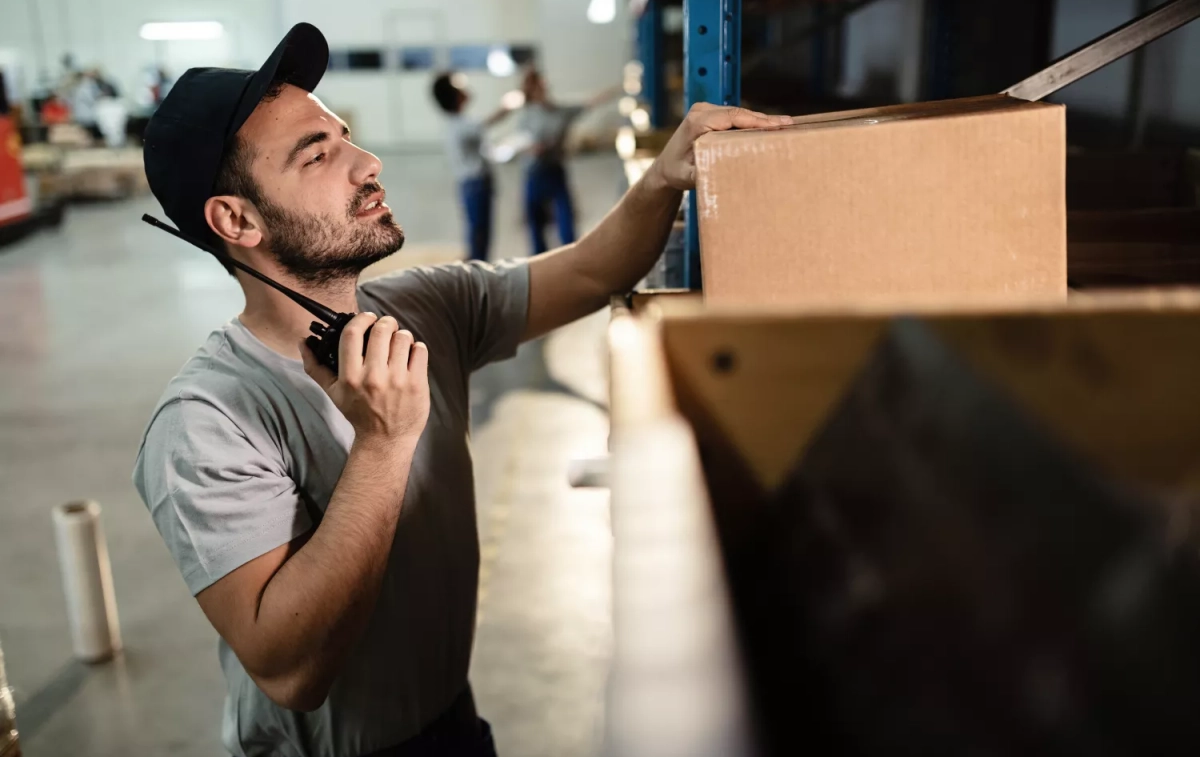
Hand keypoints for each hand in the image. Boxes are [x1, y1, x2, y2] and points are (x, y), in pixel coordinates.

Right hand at [301, 313, 430, 448]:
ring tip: (399, 343)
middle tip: (386, 326)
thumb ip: (315, 366)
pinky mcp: (417, 384)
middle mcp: (373, 377)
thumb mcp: (333, 393)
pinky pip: (420, 351)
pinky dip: (416, 348)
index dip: (361, 319)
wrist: (385, 440)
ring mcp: (397, 380)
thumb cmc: (358, 414)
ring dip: (401, 335)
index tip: (367, 318)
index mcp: (350, 377)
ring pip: (403, 337)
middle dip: (385, 322)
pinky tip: (410, 355)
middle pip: (381, 330)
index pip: (352, 334)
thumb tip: (302, 342)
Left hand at [647, 103, 791, 191]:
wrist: (664, 168)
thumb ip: (701, 172)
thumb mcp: (688, 176)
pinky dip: (751, 122)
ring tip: (784, 125)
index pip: (733, 117)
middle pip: (740, 112)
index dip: (757, 120)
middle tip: (789, 124)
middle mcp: (702, 111)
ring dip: (760, 120)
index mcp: (697, 121)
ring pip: (739, 113)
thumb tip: (720, 171)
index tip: (777, 125)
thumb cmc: (675, 172)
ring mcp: (706, 110)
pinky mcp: (710, 114)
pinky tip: (768, 127)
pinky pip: (735, 116)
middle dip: (765, 119)